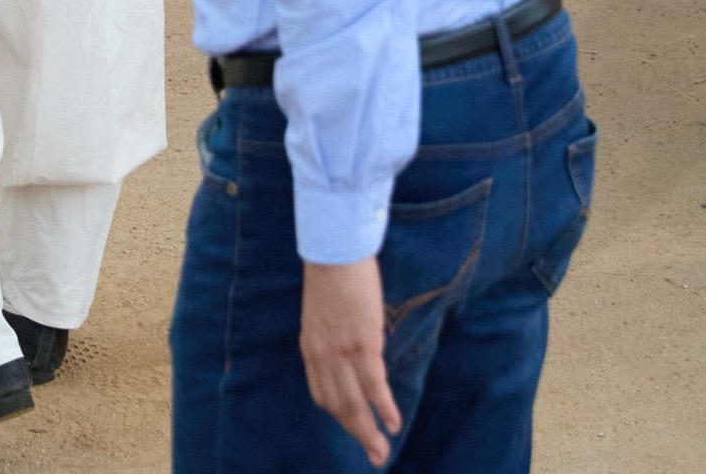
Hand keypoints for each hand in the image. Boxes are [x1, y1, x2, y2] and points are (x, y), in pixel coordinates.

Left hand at [300, 257, 402, 467]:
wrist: (334, 251)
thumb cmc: (332, 276)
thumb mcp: (324, 313)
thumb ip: (332, 336)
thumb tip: (353, 350)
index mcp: (311, 348)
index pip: (322, 393)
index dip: (340, 415)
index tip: (355, 427)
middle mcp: (322, 356)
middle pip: (338, 406)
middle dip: (357, 434)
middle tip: (375, 456)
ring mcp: (341, 351)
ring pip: (354, 403)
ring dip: (369, 432)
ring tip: (383, 451)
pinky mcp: (361, 343)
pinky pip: (373, 385)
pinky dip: (383, 408)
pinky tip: (394, 423)